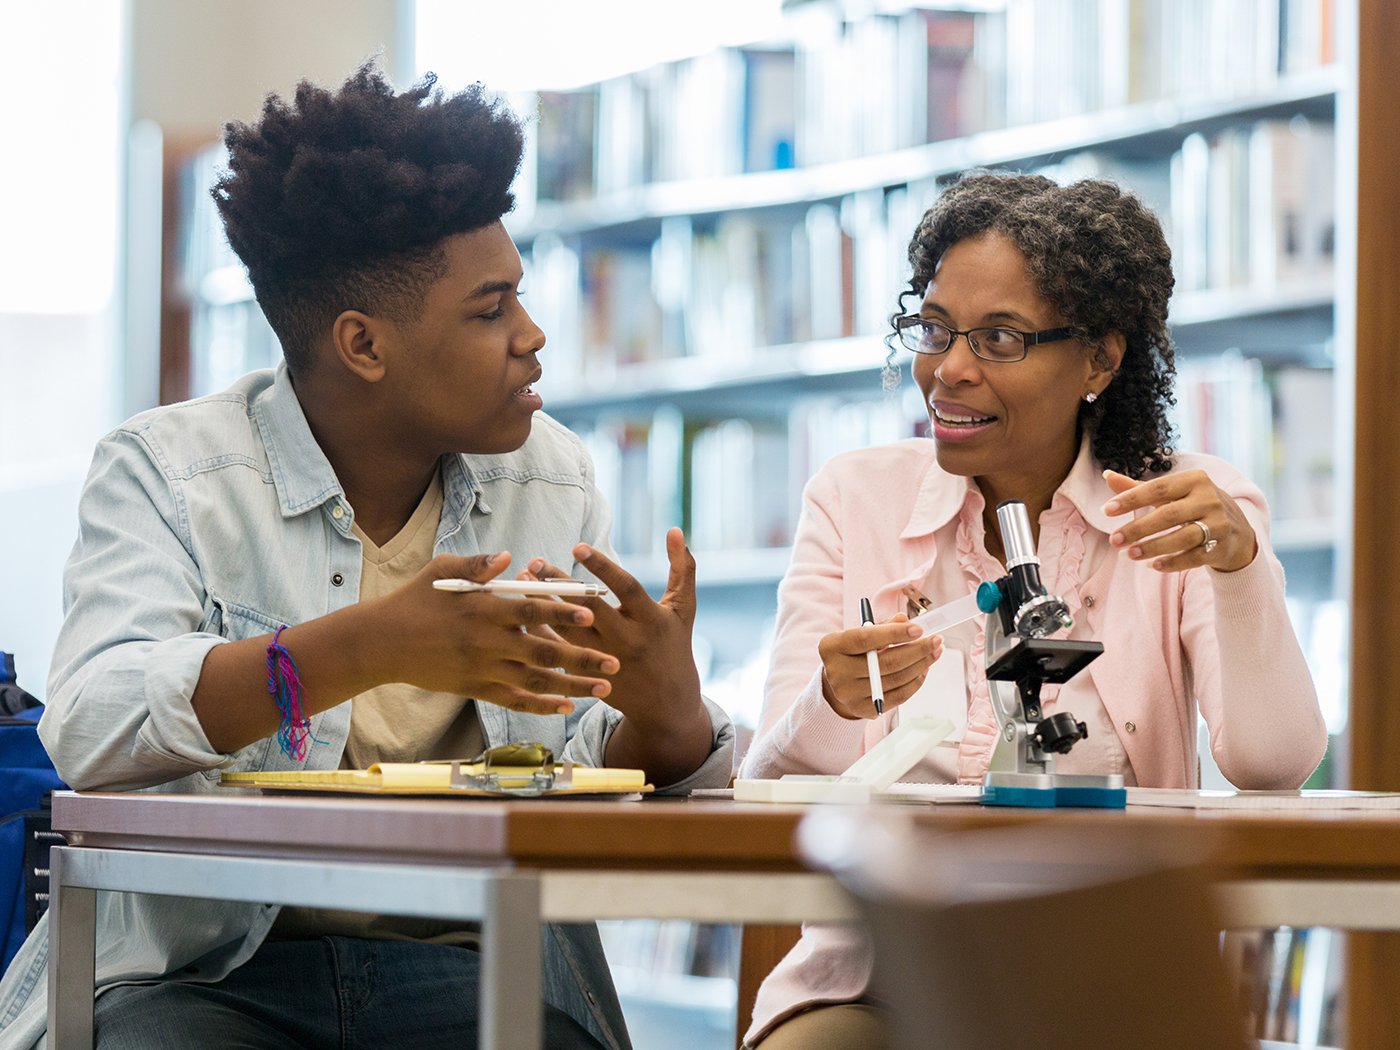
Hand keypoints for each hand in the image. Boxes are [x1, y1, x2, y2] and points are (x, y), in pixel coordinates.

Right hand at [375, 551, 619, 715]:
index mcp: (484, 609)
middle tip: (617, 663)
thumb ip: (480, 565)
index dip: (563, 613)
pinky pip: (515, 701)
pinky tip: (567, 707)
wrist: (382, 643)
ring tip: (605, 688)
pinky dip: (542, 706)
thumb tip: (510, 557)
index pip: (531, 611)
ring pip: (536, 682)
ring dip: (573, 686)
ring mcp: (483, 669)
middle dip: (583, 658)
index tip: (592, 614)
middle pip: (544, 653)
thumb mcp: (444, 571)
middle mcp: (488, 642)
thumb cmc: (416, 600)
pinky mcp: (476, 689)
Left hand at [521, 529, 702, 723]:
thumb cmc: (675, 645)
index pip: (625, 588)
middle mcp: (627, 641)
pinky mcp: (588, 676)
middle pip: (588, 609)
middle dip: (560, 583)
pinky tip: (522, 610)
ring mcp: (605, 661)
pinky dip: (539, 631)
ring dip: (542, 604)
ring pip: (566, 630)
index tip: (577, 546)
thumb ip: (682, 568)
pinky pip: (558, 651)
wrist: (667, 703)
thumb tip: (675, 530)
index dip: (601, 567)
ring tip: (522, 579)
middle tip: (535, 562)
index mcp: (650, 620)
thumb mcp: (684, 609)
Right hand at [817, 613, 943, 719]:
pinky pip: (899, 696)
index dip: (894, 633)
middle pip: (886, 663)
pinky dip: (916, 682)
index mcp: (832, 647)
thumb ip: (881, 626)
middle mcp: (837, 673)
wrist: (837, 683)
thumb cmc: (851, 653)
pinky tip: (924, 669)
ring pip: (897, 679)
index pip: (866, 639)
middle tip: (936, 640)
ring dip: (921, 665)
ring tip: (934, 652)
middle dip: (917, 650)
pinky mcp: (864, 710)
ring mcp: (850, 695)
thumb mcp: (859, 634)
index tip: (918, 629)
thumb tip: (903, 619)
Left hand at [1102, 469, 1256, 572]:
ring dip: (1153, 547)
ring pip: (1183, 537)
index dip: (1131, 498)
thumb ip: (1139, 487)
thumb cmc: (1194, 507)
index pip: (1158, 488)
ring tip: (1129, 554)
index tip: (1106, 510)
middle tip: (1114, 540)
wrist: (1238, 530)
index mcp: (1194, 480)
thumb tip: (1107, 475)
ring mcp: (1219, 523)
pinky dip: (1173, 562)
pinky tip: (1153, 566)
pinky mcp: (1222, 546)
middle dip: (1138, 528)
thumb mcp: (1172, 494)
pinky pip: (1195, 557)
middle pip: (1169, 514)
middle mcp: (1209, 499)